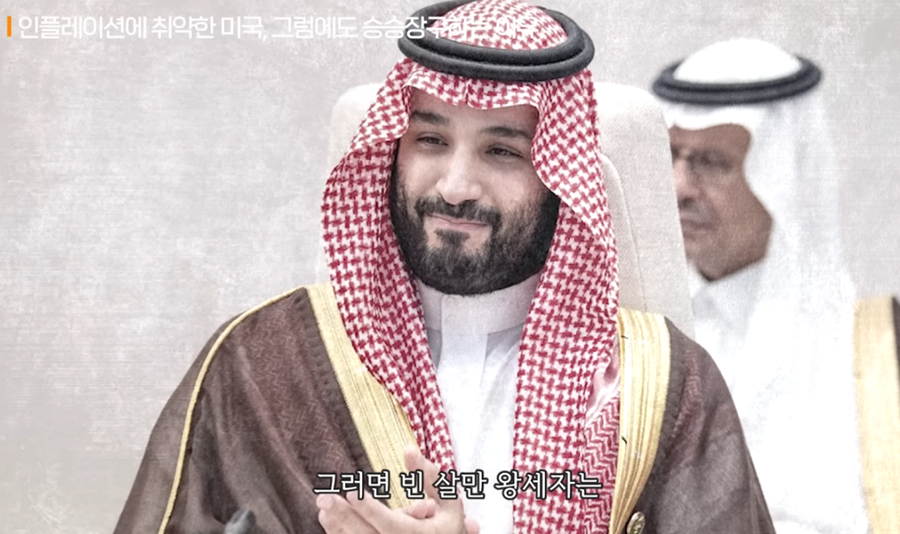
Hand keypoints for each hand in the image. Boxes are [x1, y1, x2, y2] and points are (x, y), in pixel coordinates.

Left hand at [316, 446, 478, 533]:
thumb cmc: (448, 525)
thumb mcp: (448, 500)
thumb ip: (429, 476)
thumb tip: (408, 448)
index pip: (392, 525)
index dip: (371, 510)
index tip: (352, 492)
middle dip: (346, 518)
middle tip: (326, 498)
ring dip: (338, 526)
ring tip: (322, 506)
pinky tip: (327, 519)